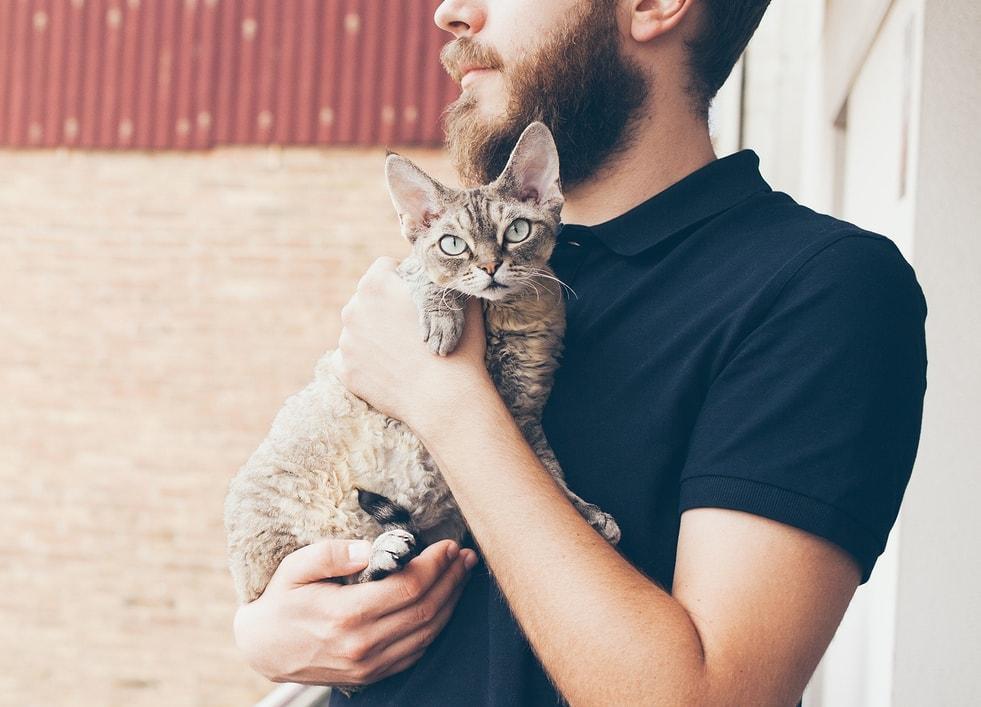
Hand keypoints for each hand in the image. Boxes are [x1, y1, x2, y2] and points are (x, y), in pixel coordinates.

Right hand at [233, 537, 477, 686]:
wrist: (263, 649)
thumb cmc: (283, 600)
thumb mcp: (296, 567)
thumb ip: (331, 553)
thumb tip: (369, 547)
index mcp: (345, 614)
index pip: (408, 587)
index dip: (434, 565)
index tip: (448, 545)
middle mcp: (362, 644)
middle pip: (425, 609)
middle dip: (451, 579)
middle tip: (464, 556)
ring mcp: (369, 665)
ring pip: (427, 633)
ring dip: (450, 602)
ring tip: (461, 575)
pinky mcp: (372, 675)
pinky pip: (416, 652)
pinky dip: (436, 626)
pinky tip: (443, 603)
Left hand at [335, 257, 491, 429]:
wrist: (445, 398)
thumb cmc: (457, 346)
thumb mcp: (459, 302)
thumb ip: (444, 282)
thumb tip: (448, 276)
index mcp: (376, 284)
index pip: (384, 268)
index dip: (403, 279)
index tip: (415, 296)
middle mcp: (353, 309)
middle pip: (367, 300)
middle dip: (385, 309)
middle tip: (410, 329)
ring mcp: (346, 342)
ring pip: (358, 331)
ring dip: (375, 337)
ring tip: (403, 354)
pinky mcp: (345, 371)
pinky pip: (350, 360)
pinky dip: (366, 364)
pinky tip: (389, 371)